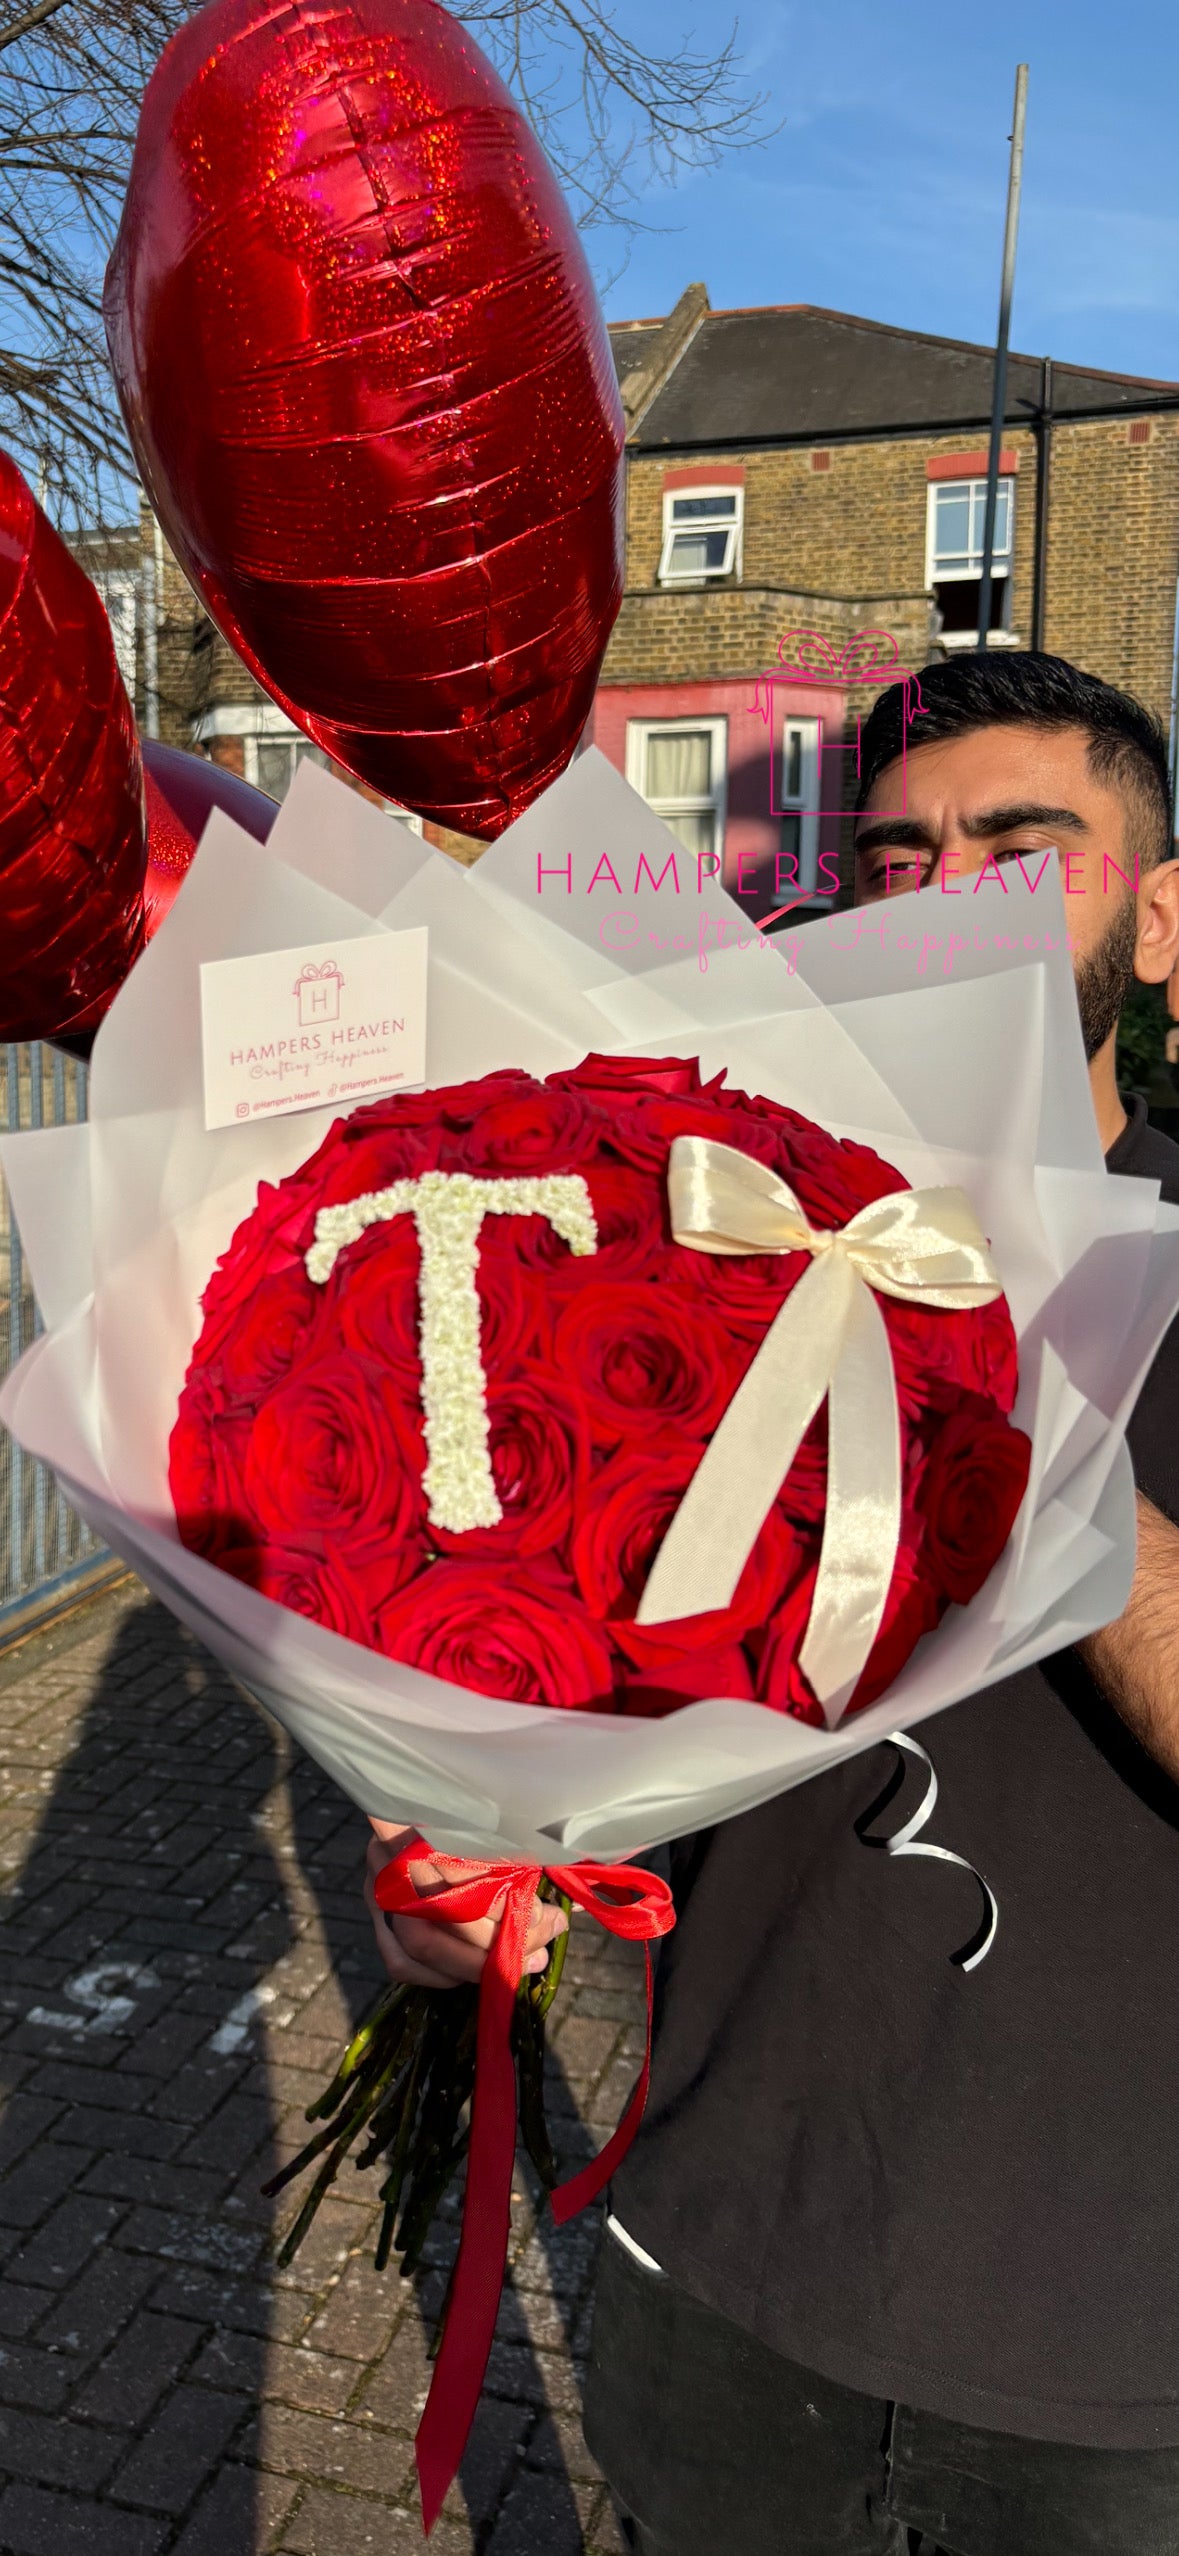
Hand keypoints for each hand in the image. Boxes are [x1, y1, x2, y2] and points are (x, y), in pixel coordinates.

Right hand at [364, 1821, 568, 1990]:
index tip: (545, 1912)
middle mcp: (391, 1851)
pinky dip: (442, 1975)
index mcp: (422, 1815)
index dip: (505, 1899)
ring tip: (525, 1962)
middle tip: (546, 1942)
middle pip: (443, 1909)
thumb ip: (524, 1856)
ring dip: (477, 1963)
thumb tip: (571, 1911)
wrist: (416, 1794)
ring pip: (421, 1941)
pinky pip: (400, 1960)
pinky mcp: (373, 1912)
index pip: (462, 1865)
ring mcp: (375, 1884)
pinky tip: (478, 1973)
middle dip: (501, 1938)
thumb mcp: (500, 1821)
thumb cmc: (475, 1811)